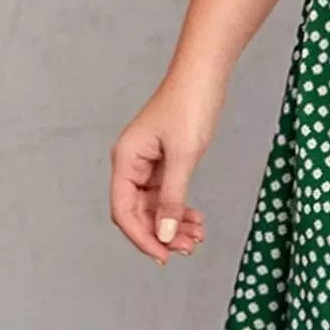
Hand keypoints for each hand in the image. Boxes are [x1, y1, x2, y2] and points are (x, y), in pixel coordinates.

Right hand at [109, 68, 224, 265]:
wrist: (205, 73)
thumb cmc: (191, 104)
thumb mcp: (184, 155)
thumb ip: (172, 197)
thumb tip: (164, 234)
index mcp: (126, 160)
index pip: (123, 210)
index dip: (141, 237)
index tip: (163, 255)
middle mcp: (131, 163)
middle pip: (138, 211)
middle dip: (162, 233)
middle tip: (189, 248)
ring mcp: (147, 162)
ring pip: (154, 205)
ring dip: (173, 223)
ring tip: (196, 237)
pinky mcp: (164, 160)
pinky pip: (166, 193)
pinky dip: (179, 207)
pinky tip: (195, 219)